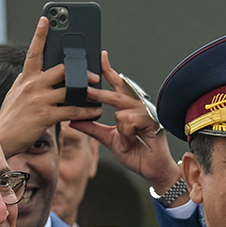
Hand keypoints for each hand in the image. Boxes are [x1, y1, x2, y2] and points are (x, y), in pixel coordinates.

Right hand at [0, 18, 104, 158]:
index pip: (34, 52)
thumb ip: (26, 82)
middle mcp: (32, 85)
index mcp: (25, 78)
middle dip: (80, 72)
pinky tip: (94, 112)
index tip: (46, 20)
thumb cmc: (10, 119)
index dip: (40, 35)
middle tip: (93, 76)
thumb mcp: (15, 94)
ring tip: (98, 98)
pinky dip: (86, 112)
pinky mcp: (45, 115)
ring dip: (87, 94)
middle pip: (62, 69)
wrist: (1, 139)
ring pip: (70, 90)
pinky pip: (72, 111)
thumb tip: (33, 73)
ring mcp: (39, 99)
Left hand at [72, 52, 182, 193]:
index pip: (118, 86)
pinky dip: (127, 134)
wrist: (152, 170)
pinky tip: (134, 141)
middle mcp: (138, 106)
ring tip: (128, 141)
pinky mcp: (152, 120)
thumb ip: (92, 129)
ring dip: (120, 130)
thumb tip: (73, 121)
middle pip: (116, 93)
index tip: (102, 57)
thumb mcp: (108, 139)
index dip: (109, 71)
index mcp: (129, 108)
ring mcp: (146, 112)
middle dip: (99, 94)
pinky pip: (128, 121)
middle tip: (85, 92)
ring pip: (120, 111)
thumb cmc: (135, 153)